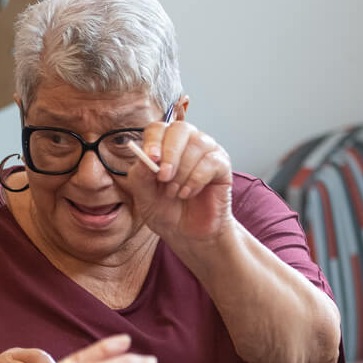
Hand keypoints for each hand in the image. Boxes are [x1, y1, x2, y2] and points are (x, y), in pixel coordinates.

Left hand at [123, 120, 233, 244]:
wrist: (187, 233)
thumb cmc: (166, 211)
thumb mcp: (144, 197)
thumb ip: (140, 176)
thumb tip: (144, 157)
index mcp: (164, 145)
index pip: (158, 129)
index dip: (154, 140)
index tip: (151, 158)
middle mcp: (187, 143)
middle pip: (180, 129)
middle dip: (170, 153)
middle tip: (164, 178)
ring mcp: (206, 152)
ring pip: (197, 144)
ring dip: (182, 172)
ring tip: (175, 192)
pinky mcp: (222, 165)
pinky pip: (211, 162)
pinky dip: (197, 179)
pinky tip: (189, 193)